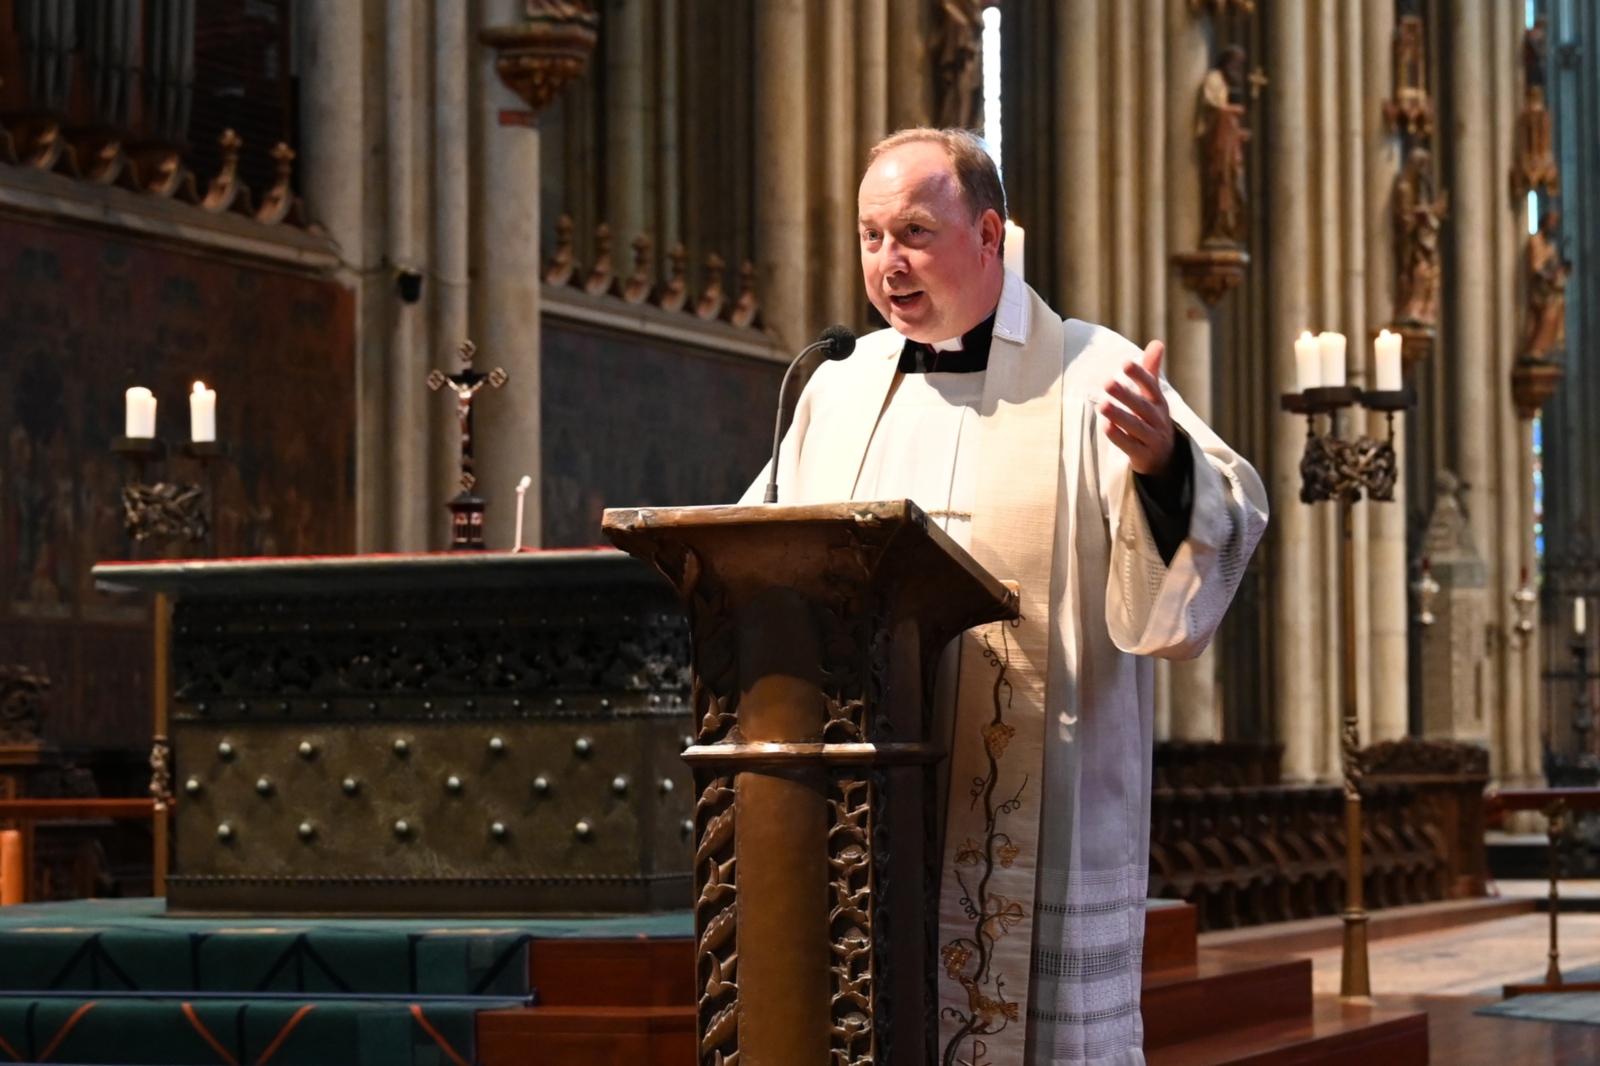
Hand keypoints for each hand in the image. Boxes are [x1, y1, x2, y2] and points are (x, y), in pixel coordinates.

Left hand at [1097, 340, 1175, 475]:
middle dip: (1126, 395)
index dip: (1140, 375)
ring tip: (1103, 405)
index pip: (1151, 386)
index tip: (1126, 363)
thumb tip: (1157, 342)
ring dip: (1120, 416)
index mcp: (1159, 402)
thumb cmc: (1153, 418)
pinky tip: (1105, 426)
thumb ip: (1151, 370)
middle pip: (1142, 406)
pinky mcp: (1143, 455)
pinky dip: (1118, 437)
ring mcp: (1151, 438)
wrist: (1166, 456)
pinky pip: (1130, 446)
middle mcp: (1157, 419)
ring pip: (1136, 426)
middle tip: (1108, 382)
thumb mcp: (1154, 396)